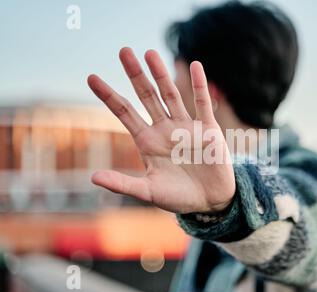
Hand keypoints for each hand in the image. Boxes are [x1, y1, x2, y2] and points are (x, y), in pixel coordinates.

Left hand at [87, 47, 234, 213]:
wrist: (211, 201)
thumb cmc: (179, 197)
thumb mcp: (148, 191)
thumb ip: (123, 183)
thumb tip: (92, 177)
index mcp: (147, 141)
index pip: (125, 113)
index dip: (109, 96)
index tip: (91, 77)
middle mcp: (165, 129)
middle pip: (147, 96)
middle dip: (135, 75)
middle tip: (123, 51)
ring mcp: (186, 126)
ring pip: (171, 95)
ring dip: (161, 75)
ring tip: (150, 53)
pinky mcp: (208, 129)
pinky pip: (202, 104)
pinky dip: (199, 86)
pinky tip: (195, 66)